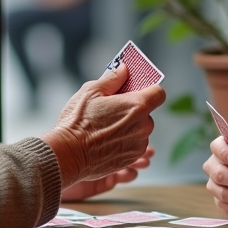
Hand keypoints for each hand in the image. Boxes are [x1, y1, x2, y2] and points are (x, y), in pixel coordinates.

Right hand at [42, 63, 162, 189]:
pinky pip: (134, 145)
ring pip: (140, 130)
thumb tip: (124, 69)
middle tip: (112, 110)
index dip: (148, 90)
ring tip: (105, 127)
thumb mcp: (91, 91)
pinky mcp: (131, 158)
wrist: (68, 155)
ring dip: (129, 127)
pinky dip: (124, 141)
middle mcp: (143, 126)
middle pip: (147, 112)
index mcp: (137, 106)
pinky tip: (106, 139)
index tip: (136, 90)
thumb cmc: (78, 122)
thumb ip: (112, 78)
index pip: (158, 93)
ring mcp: (139, 144)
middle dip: (133, 110)